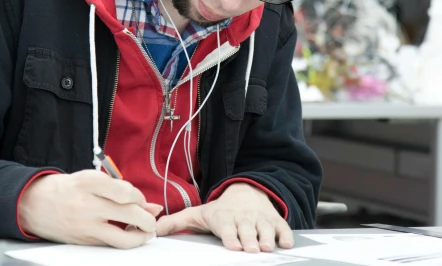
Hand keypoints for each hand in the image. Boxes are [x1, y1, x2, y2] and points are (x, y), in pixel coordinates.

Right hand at [18, 170, 163, 247]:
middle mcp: (87, 204)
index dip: (140, 198)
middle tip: (151, 219)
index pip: (126, 192)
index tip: (140, 200)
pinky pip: (111, 244)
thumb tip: (153, 207)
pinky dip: (124, 241)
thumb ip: (121, 190)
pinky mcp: (83, 241)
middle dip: (147, 219)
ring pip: (122, 237)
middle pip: (129, 213)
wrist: (34, 204)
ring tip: (145, 232)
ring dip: (140, 236)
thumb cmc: (67, 188)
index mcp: (88, 182)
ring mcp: (85, 225)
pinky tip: (128, 234)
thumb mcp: (91, 179)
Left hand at [155, 183, 292, 252]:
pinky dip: (285, 235)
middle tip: (251, 248)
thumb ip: (177, 222)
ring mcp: (260, 219)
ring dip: (267, 238)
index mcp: (223, 217)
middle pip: (247, 229)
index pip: (226, 226)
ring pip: (265, 229)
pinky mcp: (275, 221)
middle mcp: (243, 218)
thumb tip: (155, 229)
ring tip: (266, 247)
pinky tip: (286, 242)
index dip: (230, 235)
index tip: (233, 244)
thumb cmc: (221, 210)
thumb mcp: (198, 213)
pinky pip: (283, 228)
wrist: (246, 192)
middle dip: (249, 238)